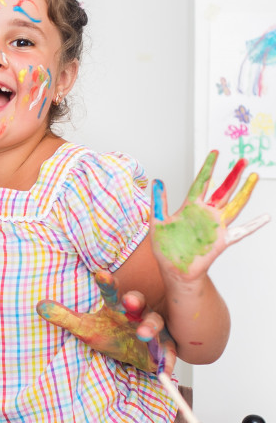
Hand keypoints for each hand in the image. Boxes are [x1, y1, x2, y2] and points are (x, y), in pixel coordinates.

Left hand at [37, 271, 174, 373]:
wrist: (130, 355)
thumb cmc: (109, 335)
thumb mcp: (84, 328)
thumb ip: (64, 317)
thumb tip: (39, 305)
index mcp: (116, 306)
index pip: (111, 291)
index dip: (107, 282)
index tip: (100, 274)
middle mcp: (136, 313)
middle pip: (138, 301)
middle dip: (135, 299)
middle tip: (129, 301)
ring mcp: (151, 329)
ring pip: (155, 322)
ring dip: (150, 327)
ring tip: (143, 334)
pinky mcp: (162, 347)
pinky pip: (168, 351)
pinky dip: (166, 358)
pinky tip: (164, 367)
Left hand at [151, 151, 268, 278]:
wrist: (173, 270)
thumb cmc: (166, 248)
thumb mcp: (157, 222)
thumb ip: (159, 202)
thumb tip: (158, 181)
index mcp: (190, 207)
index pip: (201, 183)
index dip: (208, 168)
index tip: (215, 152)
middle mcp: (206, 214)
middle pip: (222, 190)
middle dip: (232, 175)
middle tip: (243, 160)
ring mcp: (215, 226)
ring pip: (234, 205)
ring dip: (244, 191)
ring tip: (254, 177)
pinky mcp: (221, 240)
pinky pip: (241, 231)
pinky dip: (253, 225)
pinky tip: (265, 217)